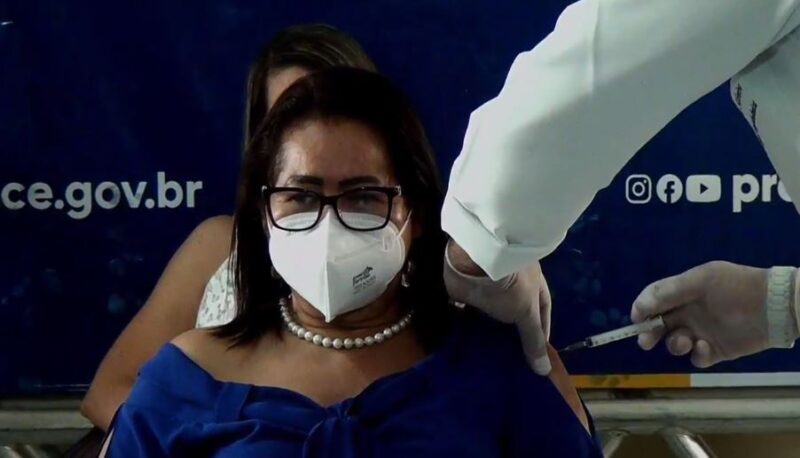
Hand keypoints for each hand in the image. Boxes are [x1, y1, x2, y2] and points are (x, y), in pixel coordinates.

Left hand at [444, 240, 551, 374]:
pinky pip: (470, 311)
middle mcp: (513, 283)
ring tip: (492, 357)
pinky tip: (470, 343)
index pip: (542, 310)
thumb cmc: (510, 284)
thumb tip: (545, 370)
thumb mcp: (526, 313)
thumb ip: (533, 339)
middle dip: (514, 333)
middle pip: (516, 311)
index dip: (541, 332)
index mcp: (534, 284)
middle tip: (512, 360)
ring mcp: (489, 286)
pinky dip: (470, 324)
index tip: (537, 355)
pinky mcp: (467, 290)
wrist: (474, 260)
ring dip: (491, 330)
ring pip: (492, 312)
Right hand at [631, 261, 797, 367]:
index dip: (642, 308)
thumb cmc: (734, 287)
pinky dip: (696, 355)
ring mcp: (701, 332)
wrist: (772, 305)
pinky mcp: (715, 350)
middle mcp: (689, 313)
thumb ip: (669, 292)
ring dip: (674, 344)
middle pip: (659, 325)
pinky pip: (697, 358)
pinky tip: (704, 347)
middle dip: (649, 333)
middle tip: (646, 341)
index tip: (637, 319)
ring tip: (686, 341)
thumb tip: (639, 307)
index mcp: (683, 293)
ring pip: (675, 343)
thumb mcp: (700, 281)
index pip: (654, 299)